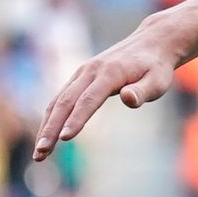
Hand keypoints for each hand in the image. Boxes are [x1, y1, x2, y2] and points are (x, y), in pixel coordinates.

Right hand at [34, 20, 183, 160]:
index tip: (65, 139)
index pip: (89, 99)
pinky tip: (47, 135)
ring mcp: (82, 72)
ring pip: (58, 100)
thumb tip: (127, 98)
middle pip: (66, 101)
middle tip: (41, 153)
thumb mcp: (158, 80)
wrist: (151, 42)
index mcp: (110, 72)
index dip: (76, 119)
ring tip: (39, 153)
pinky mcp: (80, 77)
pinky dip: (51, 117)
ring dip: (47, 126)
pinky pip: (60, 98)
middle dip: (52, 128)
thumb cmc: (156, 67)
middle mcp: (91, 70)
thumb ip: (143, 91)